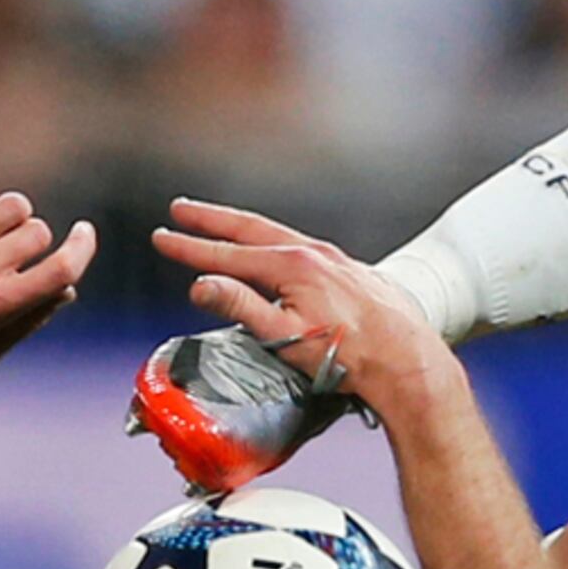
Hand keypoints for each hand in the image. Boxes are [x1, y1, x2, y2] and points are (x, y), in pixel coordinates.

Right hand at [153, 199, 457, 411]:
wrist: (406, 359)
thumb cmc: (348, 353)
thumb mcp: (286, 334)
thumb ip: (241, 306)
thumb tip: (200, 284)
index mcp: (292, 265)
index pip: (227, 252)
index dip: (190, 247)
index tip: (161, 237)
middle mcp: (313, 252)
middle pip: (251, 228)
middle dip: (212, 219)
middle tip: (180, 209)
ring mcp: (334, 259)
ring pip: (278, 235)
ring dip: (243, 228)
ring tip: (219, 224)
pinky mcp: (349, 271)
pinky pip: (300, 248)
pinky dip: (273, 242)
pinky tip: (272, 253)